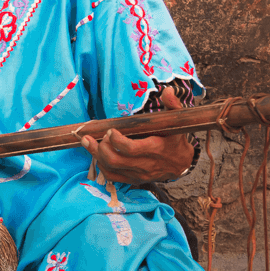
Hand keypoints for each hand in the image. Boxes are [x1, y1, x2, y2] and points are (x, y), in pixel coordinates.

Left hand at [80, 86, 194, 183]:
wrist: (180, 164)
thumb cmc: (175, 140)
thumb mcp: (177, 122)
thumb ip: (173, 105)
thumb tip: (168, 90)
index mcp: (155, 149)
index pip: (130, 149)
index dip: (116, 140)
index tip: (111, 130)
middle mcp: (146, 165)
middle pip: (116, 160)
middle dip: (101, 147)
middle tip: (100, 136)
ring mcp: (138, 174)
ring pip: (111, 169)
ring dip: (96, 155)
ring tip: (89, 142)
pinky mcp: (133, 180)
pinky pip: (112, 177)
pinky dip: (101, 165)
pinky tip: (97, 154)